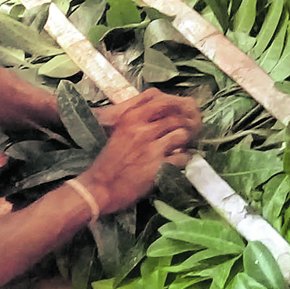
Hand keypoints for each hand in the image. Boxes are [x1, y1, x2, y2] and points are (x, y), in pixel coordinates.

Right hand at [80, 90, 201, 212]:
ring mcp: (152, 147)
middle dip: (186, 122)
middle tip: (189, 129)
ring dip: (186, 140)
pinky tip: (178, 161)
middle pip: (176, 116)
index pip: (163, 100)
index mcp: (131, 117)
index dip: (178, 104)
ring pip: (182, 134)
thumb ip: (138, 117)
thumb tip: (163, 110)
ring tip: (182, 145)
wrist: (100, 188)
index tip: (183, 110)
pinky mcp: (159, 166)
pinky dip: (184, 159)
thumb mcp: (119, 130)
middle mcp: (142, 128)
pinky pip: (183, 157)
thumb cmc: (108, 160)